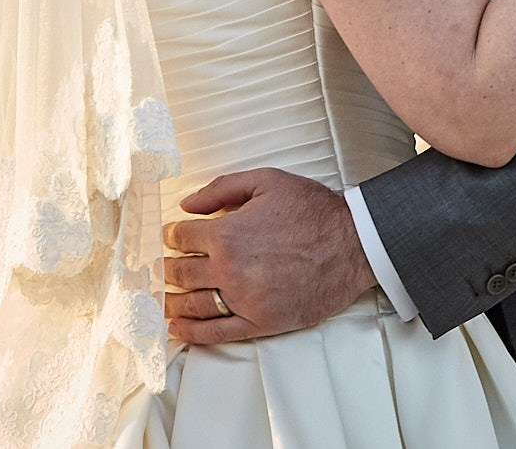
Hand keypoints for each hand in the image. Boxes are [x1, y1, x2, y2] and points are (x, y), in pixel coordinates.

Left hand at [159, 168, 373, 344]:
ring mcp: (244, 299)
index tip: (170, 237)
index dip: (171, 235)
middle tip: (160, 267)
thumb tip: (187, 203)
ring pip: (192, 304)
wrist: (354, 245)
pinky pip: (217, 332)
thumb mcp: (265, 181)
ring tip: (160, 299)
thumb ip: (221, 189)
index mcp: (226, 233)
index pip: (181, 236)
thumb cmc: (314, 212)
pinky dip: (193, 332)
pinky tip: (178, 328)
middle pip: (181, 272)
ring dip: (170, 301)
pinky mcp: (261, 322)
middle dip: (166, 268)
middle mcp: (229, 269)